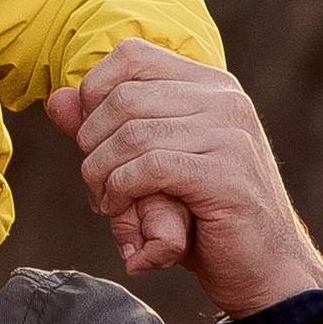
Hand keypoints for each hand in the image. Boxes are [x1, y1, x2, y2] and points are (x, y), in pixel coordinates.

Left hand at [44, 44, 322, 321]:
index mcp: (211, 84)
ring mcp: (231, 134)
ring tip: (104, 201)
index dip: (93, 93)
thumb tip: (55, 98)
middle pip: (123, 97)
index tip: (89, 138)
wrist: (267, 268)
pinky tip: (120, 211)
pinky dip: (120, 190)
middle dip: (91, 143)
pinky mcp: (227, 174)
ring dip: (100, 173)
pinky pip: (150, 168)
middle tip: (94, 184)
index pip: (131, 55)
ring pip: (131, 133)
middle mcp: (225, 100)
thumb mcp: (149, 166)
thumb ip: (105, 130)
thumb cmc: (204, 216)